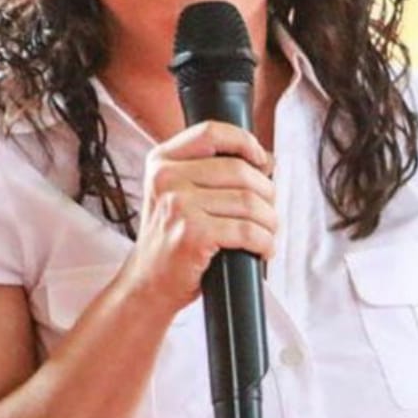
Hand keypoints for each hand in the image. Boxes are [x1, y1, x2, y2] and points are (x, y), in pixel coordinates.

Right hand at [119, 120, 276, 314]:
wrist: (147, 285)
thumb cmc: (171, 240)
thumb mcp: (180, 195)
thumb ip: (215, 173)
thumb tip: (268, 159)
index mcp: (162, 161)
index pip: (212, 132)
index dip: (245, 142)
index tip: (261, 160)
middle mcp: (166, 178)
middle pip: (240, 170)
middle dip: (266, 193)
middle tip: (268, 213)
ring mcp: (178, 206)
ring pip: (249, 202)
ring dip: (269, 221)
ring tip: (268, 233)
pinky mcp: (192, 235)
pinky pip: (247, 231)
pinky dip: (264, 242)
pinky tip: (263, 249)